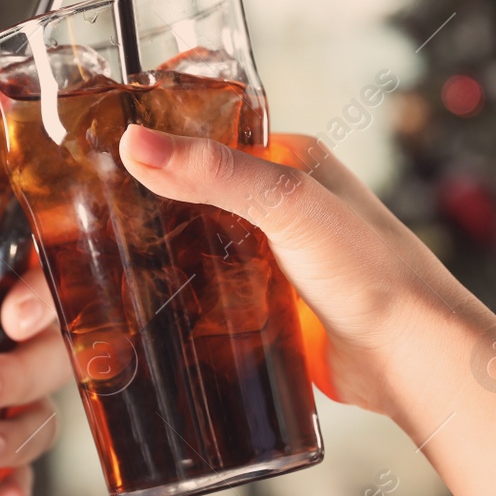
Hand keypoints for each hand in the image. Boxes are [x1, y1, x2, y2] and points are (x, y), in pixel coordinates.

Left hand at [0, 259, 68, 495]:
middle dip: (19, 373)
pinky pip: (23, 472)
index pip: (38, 278)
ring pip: (41, 414)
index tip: (10, 316)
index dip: (39, 296)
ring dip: (17, 435)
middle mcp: (12, 342)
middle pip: (50, 353)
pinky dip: (18, 489)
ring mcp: (10, 401)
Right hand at [118, 125, 495, 419]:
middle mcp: (283, 206)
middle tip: (85, 217)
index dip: (160, 143)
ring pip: (200, 249)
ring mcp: (274, 259)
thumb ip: (215, 173)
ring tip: (100, 263)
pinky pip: (213, 298)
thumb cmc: (373, 271)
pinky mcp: (269, 309)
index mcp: (293, 161)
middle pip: (198, 197)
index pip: (210, 136)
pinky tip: (145, 308)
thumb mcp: (288, 204)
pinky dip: (183, 300)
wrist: (410, 358)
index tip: (100, 153)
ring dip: (163, 258)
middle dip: (152, 207)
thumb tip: (137, 144)